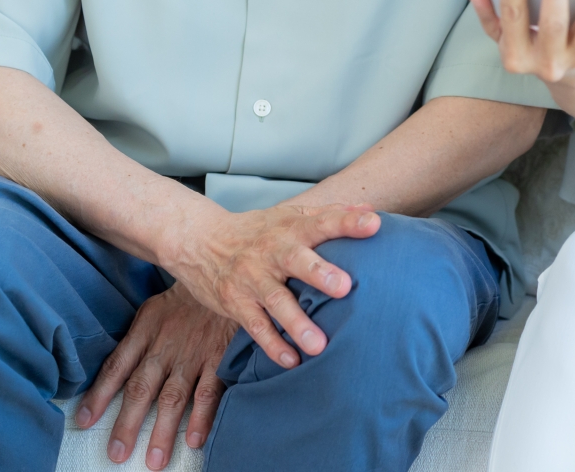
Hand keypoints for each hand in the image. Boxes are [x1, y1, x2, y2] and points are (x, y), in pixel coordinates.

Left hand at [77, 284, 234, 467]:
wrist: (227, 271)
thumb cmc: (189, 293)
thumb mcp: (156, 306)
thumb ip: (140, 337)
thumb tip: (121, 368)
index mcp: (146, 330)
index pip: (116, 366)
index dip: (99, 395)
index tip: (84, 420)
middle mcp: (165, 345)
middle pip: (141, 388)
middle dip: (127, 423)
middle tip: (117, 454)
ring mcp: (193, 352)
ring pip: (173, 396)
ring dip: (163, 430)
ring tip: (155, 460)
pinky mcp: (220, 355)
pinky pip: (209, 389)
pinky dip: (202, 416)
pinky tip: (195, 439)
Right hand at [164, 200, 380, 370]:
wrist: (200, 241)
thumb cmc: (257, 231)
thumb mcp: (291, 216)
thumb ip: (332, 215)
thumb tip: (371, 212)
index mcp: (291, 228)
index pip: (323, 222)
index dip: (348, 223)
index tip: (374, 226)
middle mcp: (273, 252)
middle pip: (297, 261)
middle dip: (320, 273)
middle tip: (344, 287)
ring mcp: (252, 278)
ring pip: (276, 301)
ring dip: (297, 323)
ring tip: (319, 345)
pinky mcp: (236, 302)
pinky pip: (255, 325)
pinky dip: (272, 344)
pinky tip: (291, 361)